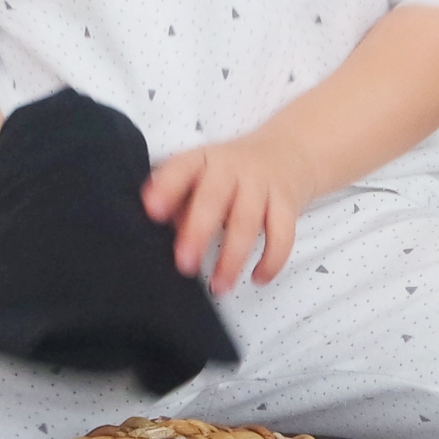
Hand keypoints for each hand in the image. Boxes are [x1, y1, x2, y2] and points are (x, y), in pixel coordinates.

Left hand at [143, 130, 316, 293]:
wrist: (286, 152)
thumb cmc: (229, 174)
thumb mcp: (202, 175)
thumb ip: (180, 201)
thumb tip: (161, 233)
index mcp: (203, 160)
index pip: (182, 169)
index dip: (167, 188)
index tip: (152, 211)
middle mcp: (232, 168)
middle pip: (214, 199)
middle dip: (199, 233)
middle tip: (185, 264)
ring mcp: (261, 185)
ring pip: (248, 222)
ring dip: (233, 258)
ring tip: (219, 286)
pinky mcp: (286, 203)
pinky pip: (282, 234)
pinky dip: (271, 260)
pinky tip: (258, 278)